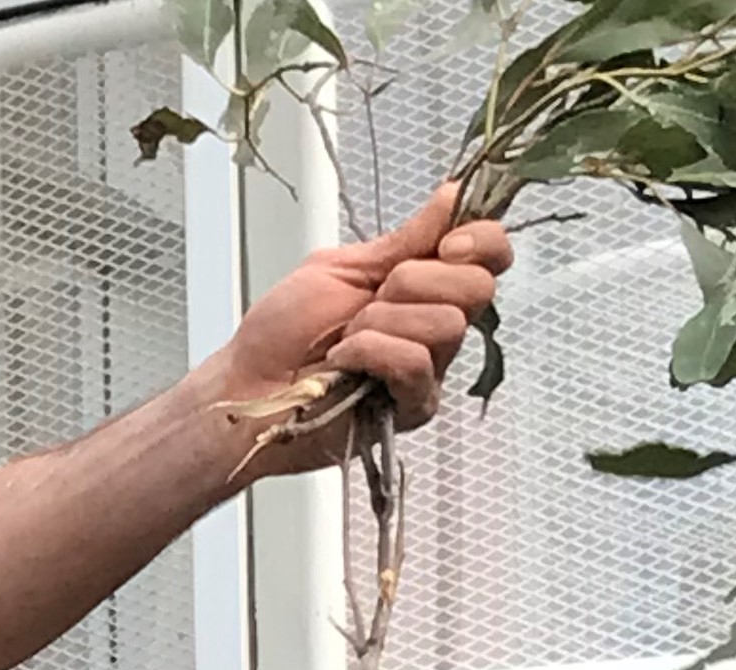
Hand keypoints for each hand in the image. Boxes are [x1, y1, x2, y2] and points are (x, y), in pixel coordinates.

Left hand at [219, 186, 513, 473]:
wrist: (244, 387)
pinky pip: (415, 363)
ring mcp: (429, 368)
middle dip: (415, 282)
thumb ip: (403, 240)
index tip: (446, 242)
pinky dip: (372, 352)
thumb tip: (454, 197)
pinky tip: (343, 363)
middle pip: (478, 287)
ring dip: (382, 323)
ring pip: (446, 325)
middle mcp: (435, 324)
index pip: (491, 253)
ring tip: (345, 339)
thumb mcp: (341, 268)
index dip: (481, 240)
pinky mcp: (412, 406)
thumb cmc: (280, 333)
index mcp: (424, 284)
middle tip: (369, 301)